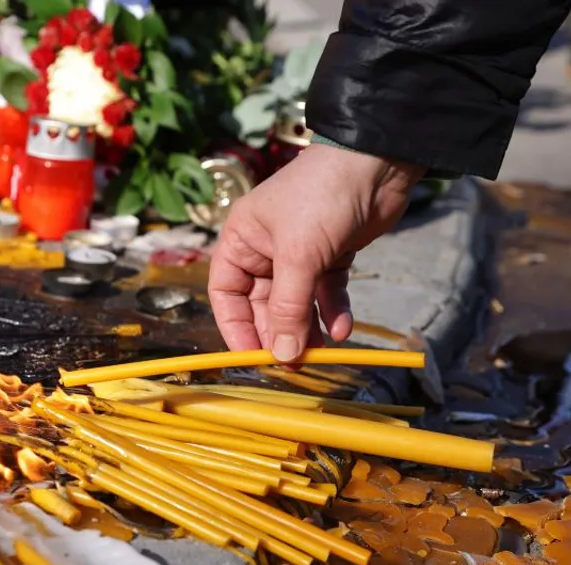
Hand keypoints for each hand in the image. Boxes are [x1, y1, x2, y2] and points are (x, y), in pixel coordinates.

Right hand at [208, 143, 424, 361]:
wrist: (377, 162)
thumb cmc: (323, 197)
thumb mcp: (299, 255)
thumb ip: (289, 308)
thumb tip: (282, 356)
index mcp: (241, 240)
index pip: (226, 294)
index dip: (236, 328)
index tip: (253, 357)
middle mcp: (265, 249)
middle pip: (262, 304)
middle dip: (278, 333)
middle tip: (293, 362)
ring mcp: (299, 254)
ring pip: (296, 303)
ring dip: (307, 328)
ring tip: (320, 352)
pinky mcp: (330, 256)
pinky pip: (325, 293)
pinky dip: (333, 311)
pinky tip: (342, 329)